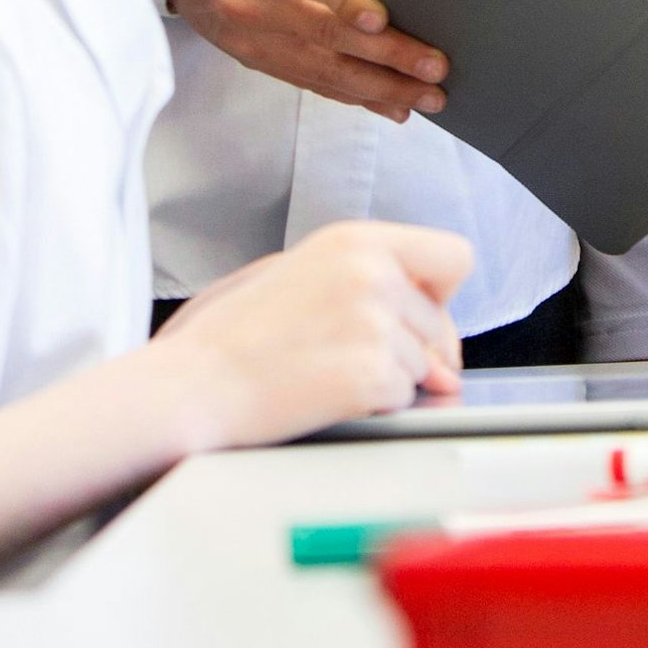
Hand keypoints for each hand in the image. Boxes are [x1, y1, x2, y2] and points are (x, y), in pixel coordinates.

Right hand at [149, 221, 471, 447]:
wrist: (192, 383)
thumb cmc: (230, 335)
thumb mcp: (298, 276)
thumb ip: (372, 292)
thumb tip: (440, 355)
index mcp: (355, 240)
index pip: (454, 256)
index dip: (441, 293)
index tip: (416, 314)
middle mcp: (373, 273)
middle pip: (441, 324)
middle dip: (414, 350)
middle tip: (353, 360)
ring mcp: (375, 323)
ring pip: (426, 367)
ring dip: (388, 380)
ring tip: (324, 373)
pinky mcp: (372, 374)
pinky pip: (405, 398)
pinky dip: (375, 407)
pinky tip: (326, 394)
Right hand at [170, 0, 446, 119]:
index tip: (382, 19)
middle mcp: (250, 2)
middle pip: (324, 34)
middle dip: (387, 56)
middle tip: (436, 69)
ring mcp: (249, 38)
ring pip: (322, 70)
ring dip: (379, 89)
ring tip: (427, 98)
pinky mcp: (252, 59)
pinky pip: (309, 82)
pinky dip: (353, 97)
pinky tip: (390, 106)